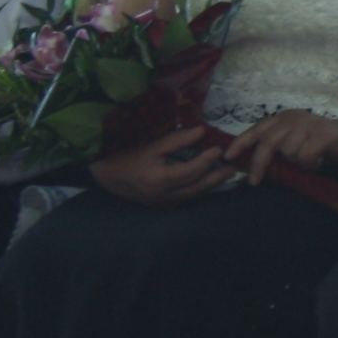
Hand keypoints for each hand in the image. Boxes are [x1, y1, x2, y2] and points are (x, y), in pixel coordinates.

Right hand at [90, 127, 241, 205]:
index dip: (206, 160)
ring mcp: (163, 204)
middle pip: (196, 187)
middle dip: (217, 177)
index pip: (190, 171)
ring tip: (227, 172)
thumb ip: (176, 140)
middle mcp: (163, 196)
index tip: (219, 148)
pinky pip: (185, 198)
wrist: (104, 176)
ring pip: (193, 195)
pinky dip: (198, 188)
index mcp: (158, 180)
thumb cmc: (124, 155)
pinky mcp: (162, 205)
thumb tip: (201, 132)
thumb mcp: (150, 144)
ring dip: (211, 184)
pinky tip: (209, 180)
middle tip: (234, 166)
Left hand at [220, 108, 337, 178]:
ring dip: (297, 163)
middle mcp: (293, 117)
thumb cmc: (325, 144)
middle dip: (258, 164)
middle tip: (254, 182)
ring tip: (310, 161)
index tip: (227, 157)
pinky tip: (319, 163)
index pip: (256, 130)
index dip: (240, 143)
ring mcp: (308, 124)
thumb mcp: (296, 142)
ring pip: (288, 153)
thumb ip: (278, 147)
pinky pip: (305, 157)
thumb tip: (253, 165)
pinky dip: (310, 165)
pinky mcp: (322, 134)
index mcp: (284, 118)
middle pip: (267, 143)